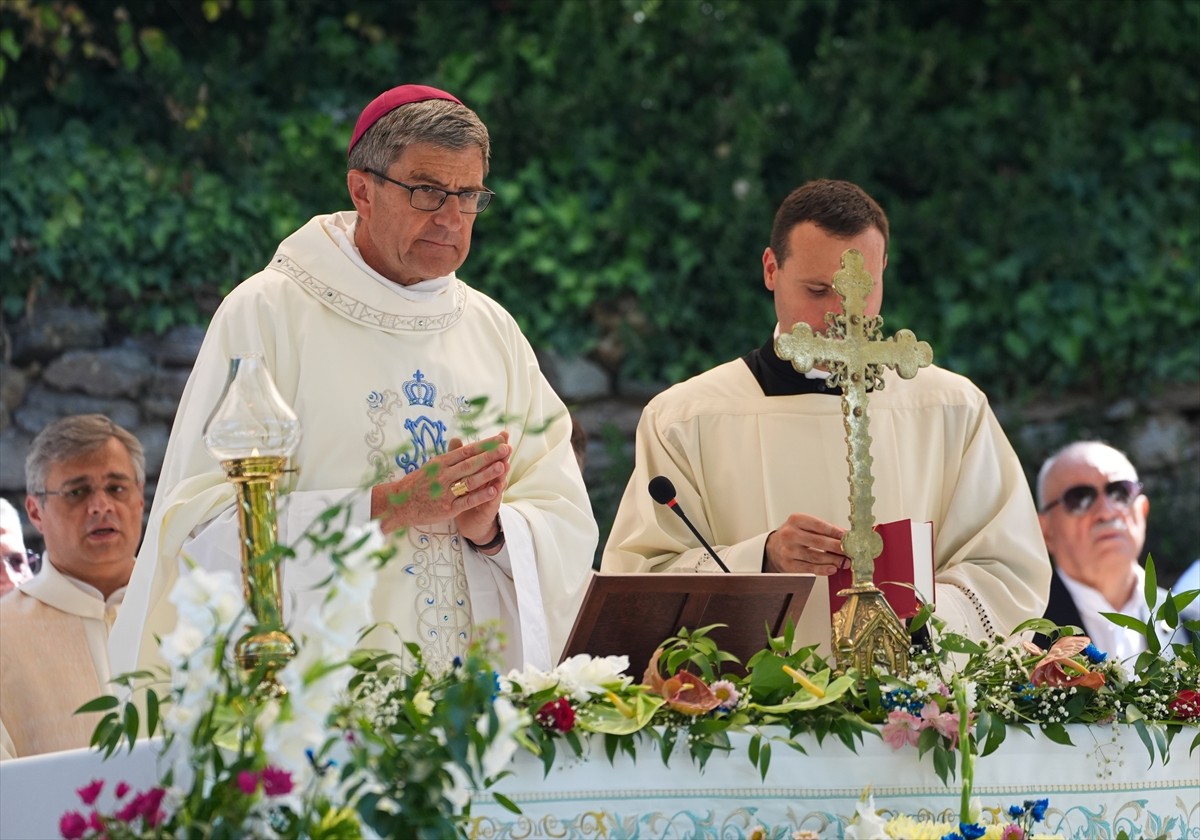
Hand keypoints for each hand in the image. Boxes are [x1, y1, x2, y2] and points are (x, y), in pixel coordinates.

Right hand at [372, 432, 510, 541]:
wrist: (398, 504)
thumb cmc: (416, 484)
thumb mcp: (431, 466)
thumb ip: (448, 456)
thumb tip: (460, 441)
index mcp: (441, 463)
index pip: (466, 451)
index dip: (484, 445)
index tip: (499, 439)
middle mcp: (443, 475)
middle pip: (471, 463)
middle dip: (490, 456)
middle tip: (507, 448)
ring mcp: (445, 492)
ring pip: (470, 480)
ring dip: (488, 473)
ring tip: (503, 466)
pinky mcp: (447, 508)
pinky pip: (467, 500)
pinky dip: (481, 495)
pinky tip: (494, 491)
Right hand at [764, 513, 846, 574]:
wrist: (772, 548)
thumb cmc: (792, 535)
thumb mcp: (804, 525)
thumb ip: (824, 529)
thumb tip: (845, 535)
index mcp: (796, 520)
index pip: (820, 525)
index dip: (836, 532)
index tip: (848, 537)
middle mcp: (790, 534)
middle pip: (819, 541)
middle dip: (838, 547)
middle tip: (851, 551)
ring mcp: (788, 550)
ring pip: (816, 556)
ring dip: (833, 560)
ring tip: (845, 561)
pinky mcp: (788, 565)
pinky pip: (809, 569)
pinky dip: (823, 569)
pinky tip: (832, 568)